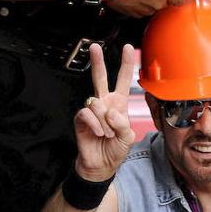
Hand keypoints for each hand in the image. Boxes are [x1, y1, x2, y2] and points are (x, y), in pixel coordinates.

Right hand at [73, 43, 136, 180]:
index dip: (126, 64)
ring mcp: (92, 110)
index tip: (129, 47)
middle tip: (95, 47)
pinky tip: (99, 133)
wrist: (101, 164)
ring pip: (96, 102)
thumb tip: (110, 112)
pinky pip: (87, 114)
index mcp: (119, 103)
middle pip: (100, 78)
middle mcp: (105, 103)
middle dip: (98, 62)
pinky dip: (95, 125)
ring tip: (108, 133)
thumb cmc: (115, 149)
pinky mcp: (81, 119)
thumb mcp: (128, 137)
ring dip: (105, 120)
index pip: (123, 80)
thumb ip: (123, 124)